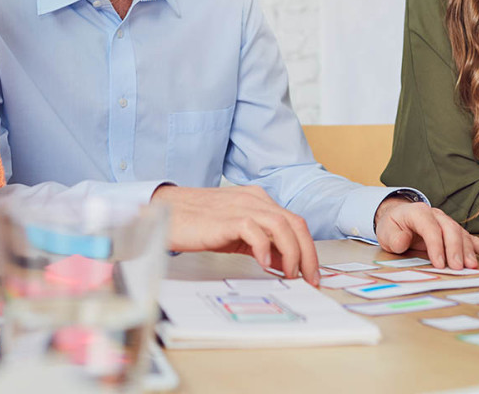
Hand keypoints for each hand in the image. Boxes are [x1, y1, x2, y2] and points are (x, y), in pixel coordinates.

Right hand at [152, 185, 320, 284]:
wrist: (168, 212)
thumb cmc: (199, 222)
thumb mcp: (237, 231)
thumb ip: (260, 241)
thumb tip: (283, 263)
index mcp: (258, 200)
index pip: (294, 221)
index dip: (307, 248)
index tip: (310, 272)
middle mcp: (254, 199)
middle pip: (295, 223)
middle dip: (308, 254)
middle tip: (310, 279)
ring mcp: (241, 206)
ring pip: (281, 225)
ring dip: (292, 253)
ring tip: (291, 275)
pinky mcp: (227, 218)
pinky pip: (255, 230)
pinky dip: (264, 248)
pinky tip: (264, 265)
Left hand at [374, 197, 478, 268]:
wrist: (398, 219)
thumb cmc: (393, 227)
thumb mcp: (386, 232)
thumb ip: (393, 237)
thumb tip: (403, 242)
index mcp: (418, 212)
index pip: (430, 227)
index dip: (436, 245)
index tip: (439, 264)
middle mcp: (436, 215)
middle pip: (450, 229)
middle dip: (455, 249)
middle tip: (458, 267)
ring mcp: (447, 223)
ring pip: (461, 234)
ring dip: (468, 251)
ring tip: (472, 266)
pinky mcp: (455, 233)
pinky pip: (472, 239)